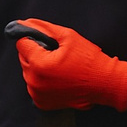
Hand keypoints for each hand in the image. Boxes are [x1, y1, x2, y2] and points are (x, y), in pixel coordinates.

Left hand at [10, 18, 126, 111]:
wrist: (105, 83)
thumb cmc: (89, 60)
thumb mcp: (69, 37)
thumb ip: (44, 28)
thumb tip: (26, 23)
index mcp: (38, 63)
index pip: (22, 43)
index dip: (34, 39)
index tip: (48, 43)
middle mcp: (34, 81)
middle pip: (23, 58)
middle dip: (36, 54)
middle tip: (57, 55)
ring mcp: (37, 94)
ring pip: (28, 73)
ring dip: (39, 68)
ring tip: (60, 68)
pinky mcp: (42, 102)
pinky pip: (34, 87)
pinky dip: (43, 82)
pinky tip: (59, 79)